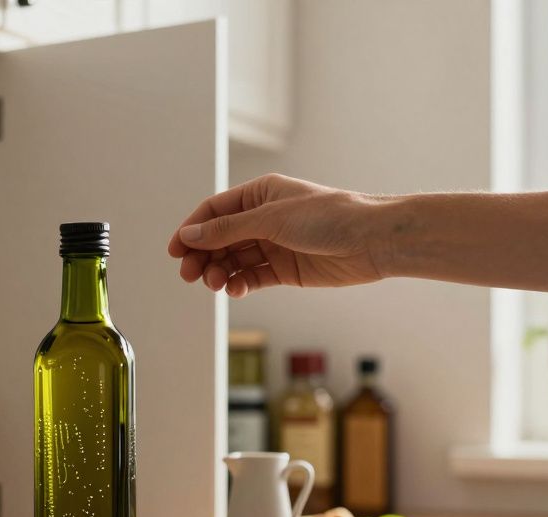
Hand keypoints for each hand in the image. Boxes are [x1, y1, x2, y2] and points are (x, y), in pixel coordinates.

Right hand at [167, 174, 389, 297]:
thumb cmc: (328, 217)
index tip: (175, 251)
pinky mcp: (285, 270)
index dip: (192, 230)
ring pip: (233, 260)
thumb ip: (227, 229)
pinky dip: (240, 284)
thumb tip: (189, 234)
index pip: (214, 212)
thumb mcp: (270, 219)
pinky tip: (236, 289)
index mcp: (260, 195)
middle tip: (190, 274)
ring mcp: (274, 245)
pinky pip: (252, 277)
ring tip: (214, 284)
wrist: (371, 241)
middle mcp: (264, 219)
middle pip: (220, 238)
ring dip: (219, 272)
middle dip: (202, 256)